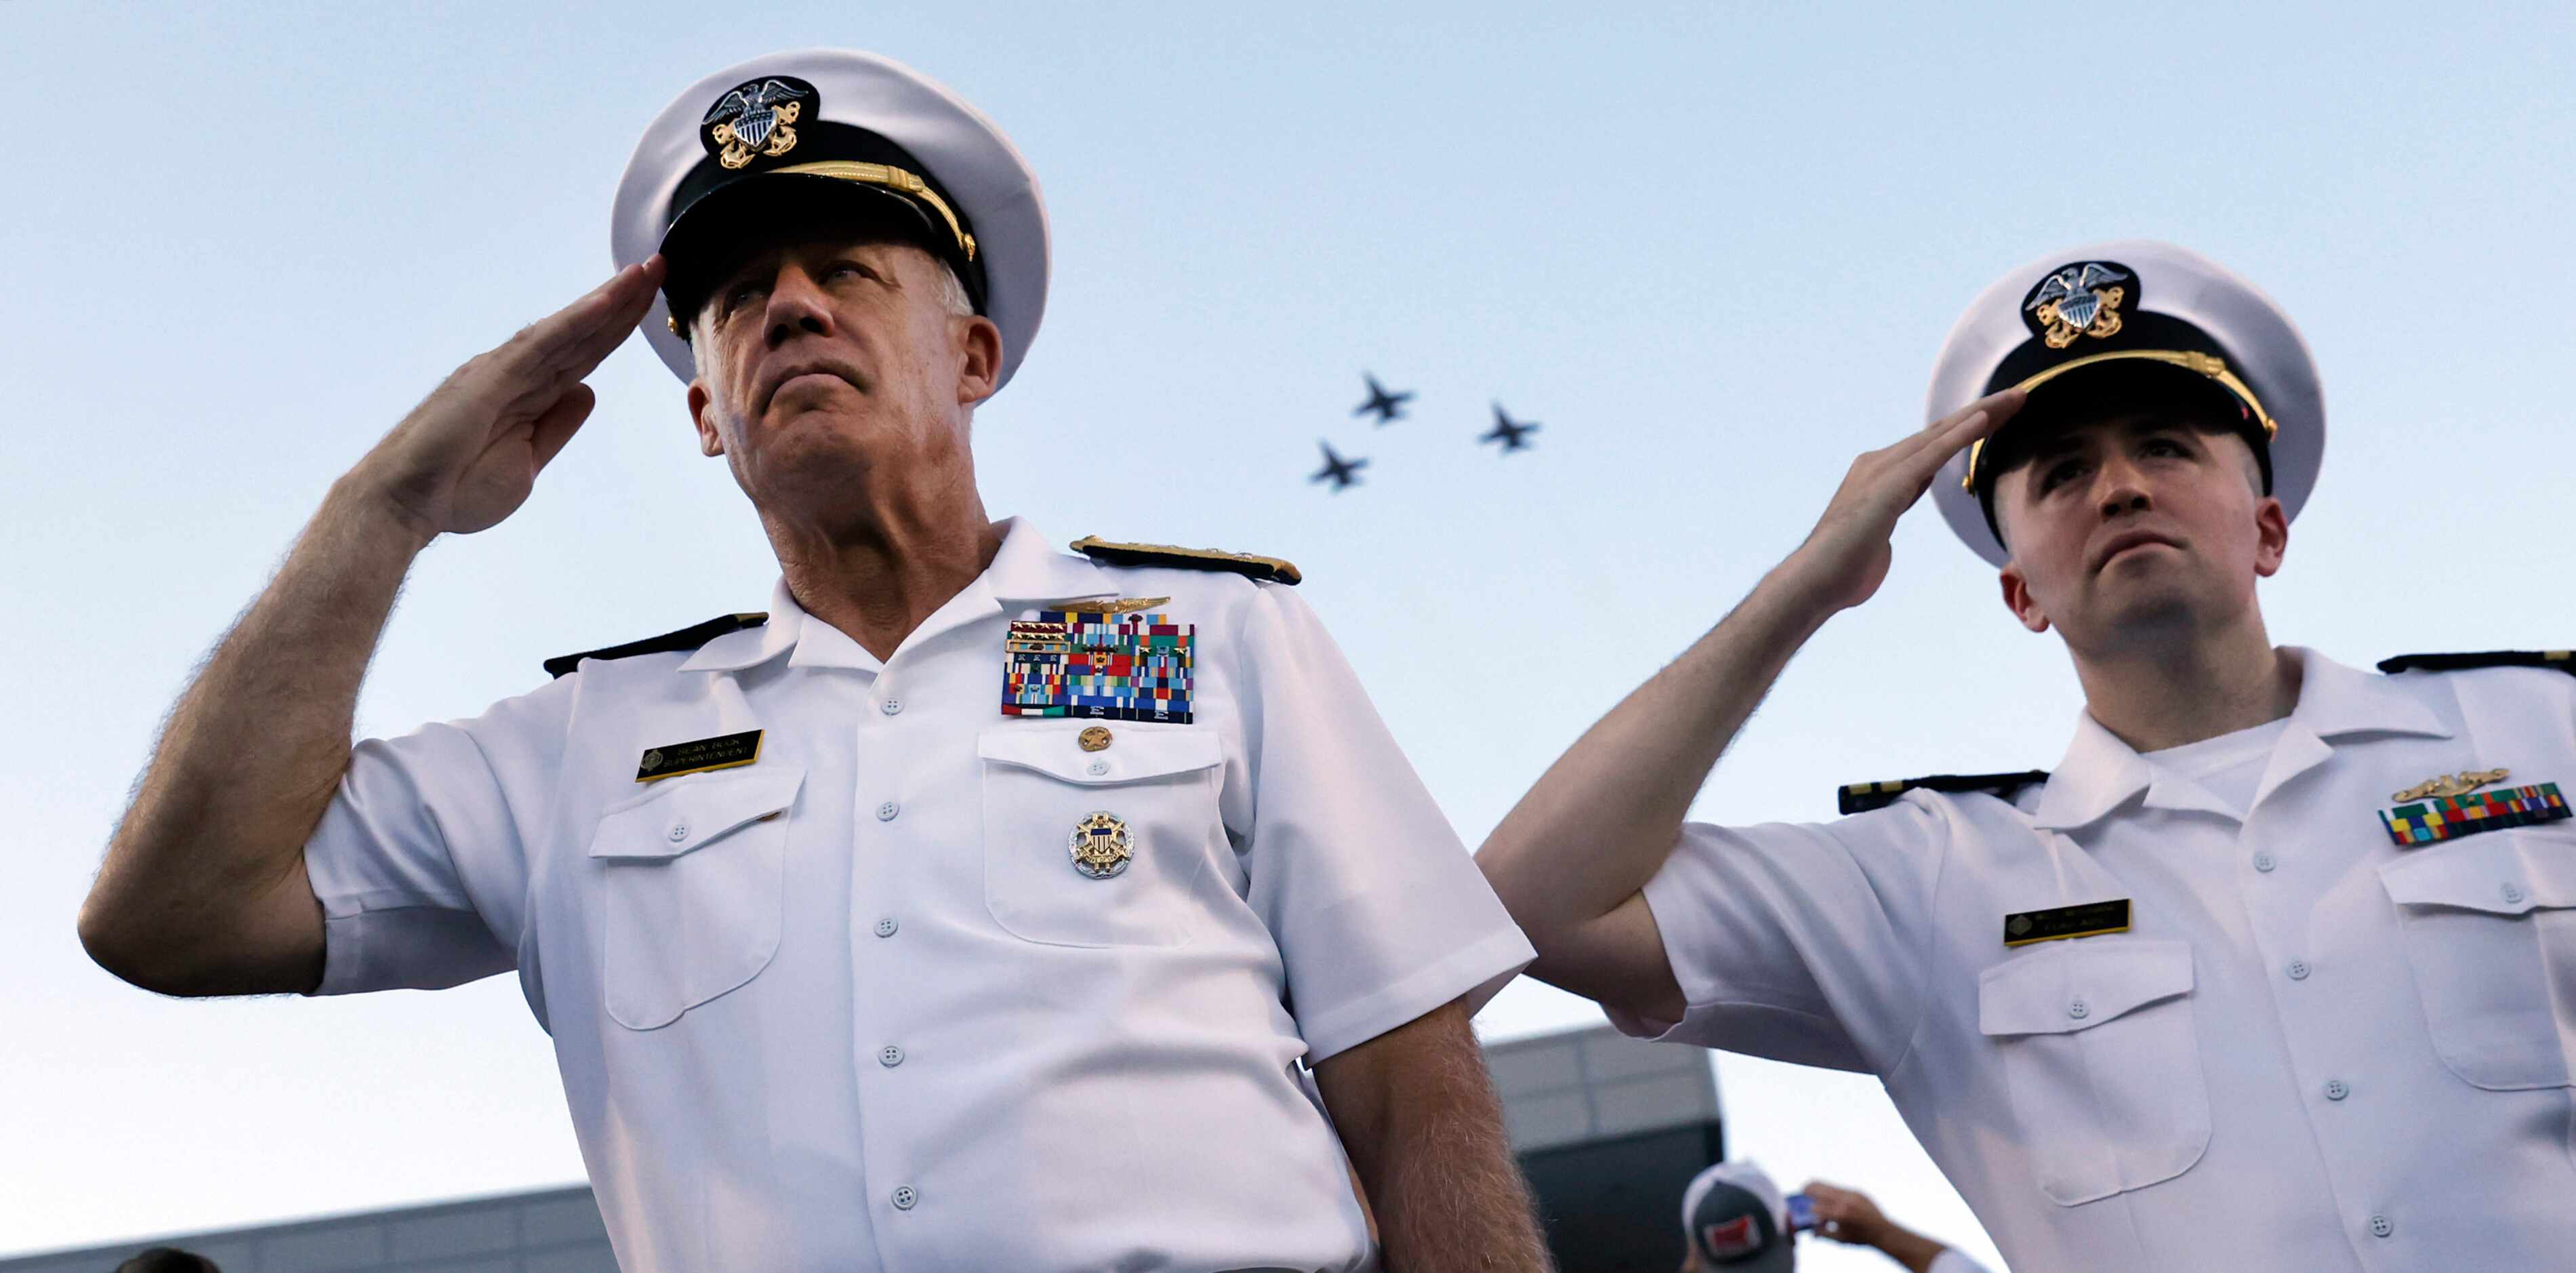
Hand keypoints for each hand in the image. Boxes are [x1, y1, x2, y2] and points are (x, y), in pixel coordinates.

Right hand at [349, 257, 665, 538]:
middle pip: (583, 333)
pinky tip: (608, 302)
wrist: (406, 505)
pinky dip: (577, 322)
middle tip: (660, 266)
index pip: (584, 354)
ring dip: (608, 300)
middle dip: (623, 302)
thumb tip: (586, 392)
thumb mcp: (528, 461)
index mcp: (528, 393)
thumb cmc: (456, 488)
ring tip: (645, 272)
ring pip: (568, 329)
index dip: (619, 329)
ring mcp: (504, 370)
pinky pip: (543, 344)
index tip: (652, 303)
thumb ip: (557, 425)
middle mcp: (517, 372)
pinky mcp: (492, 377)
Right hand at [1777, 388, 2022, 612]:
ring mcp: (1882, 471)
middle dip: (1982, 413)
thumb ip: (1888, 513)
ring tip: (2015, 398)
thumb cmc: (1843, 568)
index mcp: (1878, 475)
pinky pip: (1932, 454)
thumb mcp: (1875, 534)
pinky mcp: (1889, 485)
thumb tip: (1893, 517)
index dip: (1966, 430)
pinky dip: (1960, 436)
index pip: (1931, 447)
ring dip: (1981, 415)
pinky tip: (1985, 419)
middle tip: (2019, 396)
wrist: (1816, 580)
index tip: (2000, 417)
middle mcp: (1879, 464)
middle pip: (1940, 432)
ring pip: (1940, 435)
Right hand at [1800, 1180, 1894, 1246]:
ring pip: (1827, 1186)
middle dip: (1806, 1190)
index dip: (1806, 1209)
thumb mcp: (1839, 1238)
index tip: (1802, 1210)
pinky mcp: (1857, 1192)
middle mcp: (1844, 1201)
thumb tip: (1810, 1231)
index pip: (1814, 1206)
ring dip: (1818, 1190)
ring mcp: (1851, 1194)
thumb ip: (1823, 1233)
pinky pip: (1838, 1189)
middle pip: (1817, 1187)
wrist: (1883, 1231)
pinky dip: (1831, 1195)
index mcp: (1839, 1214)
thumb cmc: (1860, 1237)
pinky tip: (1833, 1202)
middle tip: (1801, 1193)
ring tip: (1812, 1193)